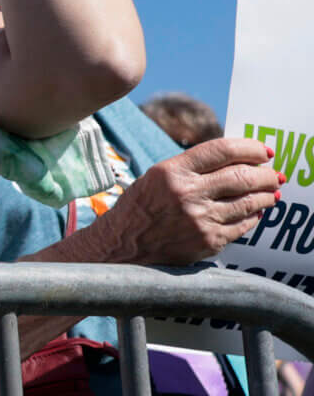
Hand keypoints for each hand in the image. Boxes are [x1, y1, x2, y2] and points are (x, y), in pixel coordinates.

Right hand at [92, 137, 281, 265]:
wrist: (120, 247)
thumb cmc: (139, 208)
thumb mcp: (158, 177)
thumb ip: (194, 167)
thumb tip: (240, 162)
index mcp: (172, 172)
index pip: (223, 150)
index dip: (251, 148)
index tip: (265, 151)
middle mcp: (187, 194)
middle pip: (243, 176)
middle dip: (266, 175)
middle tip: (275, 175)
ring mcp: (199, 219)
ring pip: (249, 202)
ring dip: (266, 196)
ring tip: (271, 193)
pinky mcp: (208, 241)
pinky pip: (242, 225)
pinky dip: (253, 217)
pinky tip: (254, 212)